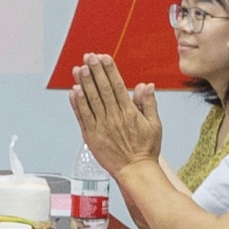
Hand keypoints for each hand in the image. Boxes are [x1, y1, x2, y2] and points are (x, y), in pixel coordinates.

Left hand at [70, 54, 164, 173]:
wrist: (136, 171)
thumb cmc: (146, 150)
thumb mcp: (155, 125)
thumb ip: (149, 104)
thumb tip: (146, 86)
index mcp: (130, 113)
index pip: (118, 86)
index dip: (110, 70)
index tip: (104, 58)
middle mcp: (114, 118)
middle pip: (103, 89)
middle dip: (95, 71)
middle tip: (89, 57)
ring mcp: (101, 127)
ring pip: (91, 100)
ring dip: (84, 83)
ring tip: (79, 68)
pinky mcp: (91, 136)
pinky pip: (82, 117)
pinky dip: (77, 103)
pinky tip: (73, 91)